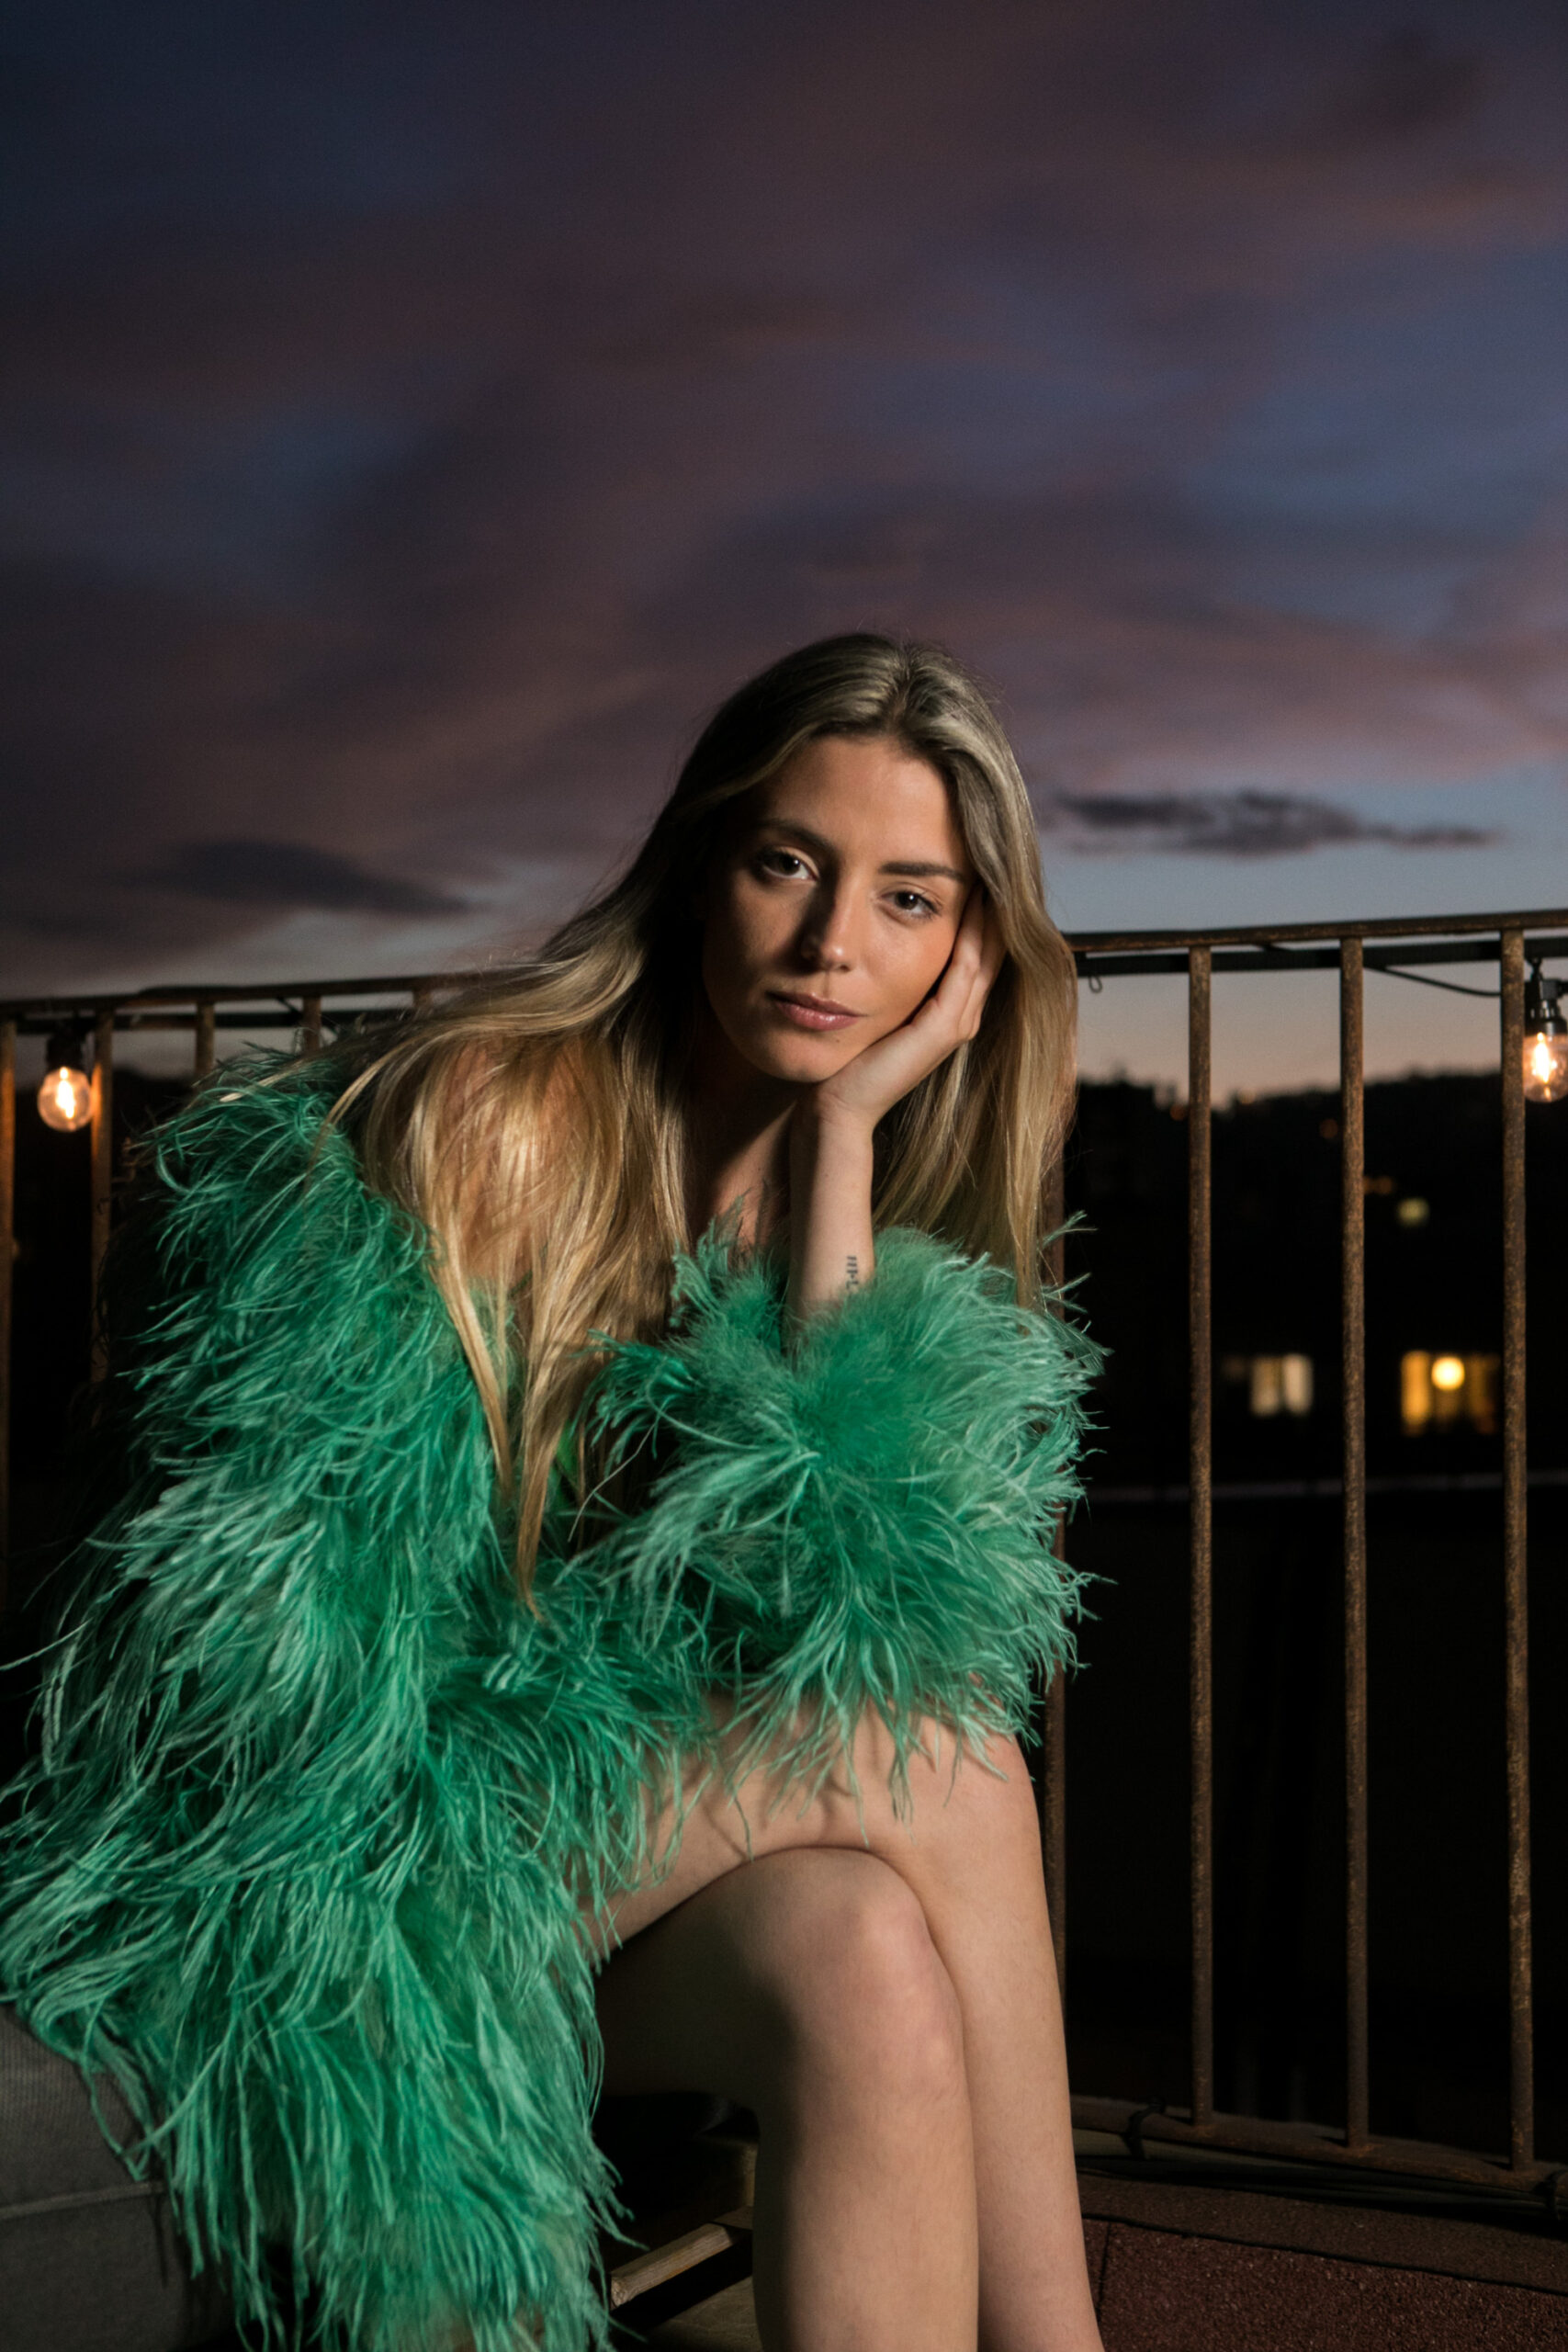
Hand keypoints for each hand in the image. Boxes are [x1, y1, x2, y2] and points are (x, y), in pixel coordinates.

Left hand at [807, 888, 1003, 1135]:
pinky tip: (975, 900)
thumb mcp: (872, 1009)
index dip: (982, 913)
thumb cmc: (846, 1061)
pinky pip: (966, 968)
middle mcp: (961, 1017)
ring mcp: (957, 1023)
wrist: (835, 1107)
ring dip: (991, 911)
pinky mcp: (943, 1027)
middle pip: (991, 949)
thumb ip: (885, 981)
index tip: (979, 870)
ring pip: (985, 954)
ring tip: (993, 870)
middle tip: (996, 859)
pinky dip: (974, 933)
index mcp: (948, 1013)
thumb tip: (872, 943)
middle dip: (994, 905)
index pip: (976, 952)